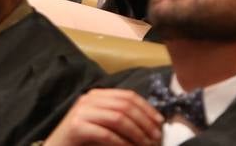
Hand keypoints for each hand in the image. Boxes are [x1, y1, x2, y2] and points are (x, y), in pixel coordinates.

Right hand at [43, 88, 163, 145]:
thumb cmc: (81, 140)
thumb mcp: (102, 124)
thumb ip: (119, 119)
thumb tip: (150, 123)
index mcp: (97, 95)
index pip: (127, 96)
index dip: (146, 108)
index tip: (159, 123)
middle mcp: (89, 99)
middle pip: (125, 106)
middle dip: (144, 122)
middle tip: (155, 138)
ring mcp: (81, 111)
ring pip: (118, 118)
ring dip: (136, 133)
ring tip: (146, 145)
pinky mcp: (76, 127)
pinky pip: (105, 134)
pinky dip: (121, 143)